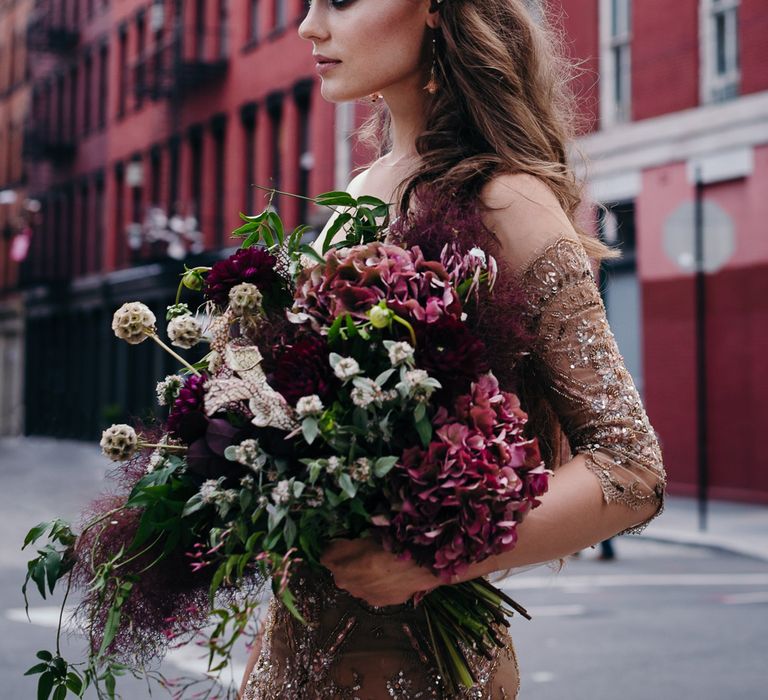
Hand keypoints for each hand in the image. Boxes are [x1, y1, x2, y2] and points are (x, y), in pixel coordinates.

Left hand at [320, 538, 442, 606]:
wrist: (415, 565)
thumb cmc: (385, 543)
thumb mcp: (362, 532)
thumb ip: (344, 539)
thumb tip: (334, 544)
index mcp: (337, 565)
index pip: (328, 556)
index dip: (338, 548)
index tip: (348, 541)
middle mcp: (346, 584)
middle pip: (343, 573)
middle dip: (350, 565)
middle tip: (367, 552)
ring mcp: (365, 595)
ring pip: (360, 583)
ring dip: (366, 576)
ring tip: (383, 563)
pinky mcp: (383, 602)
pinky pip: (377, 591)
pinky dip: (381, 584)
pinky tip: (393, 574)